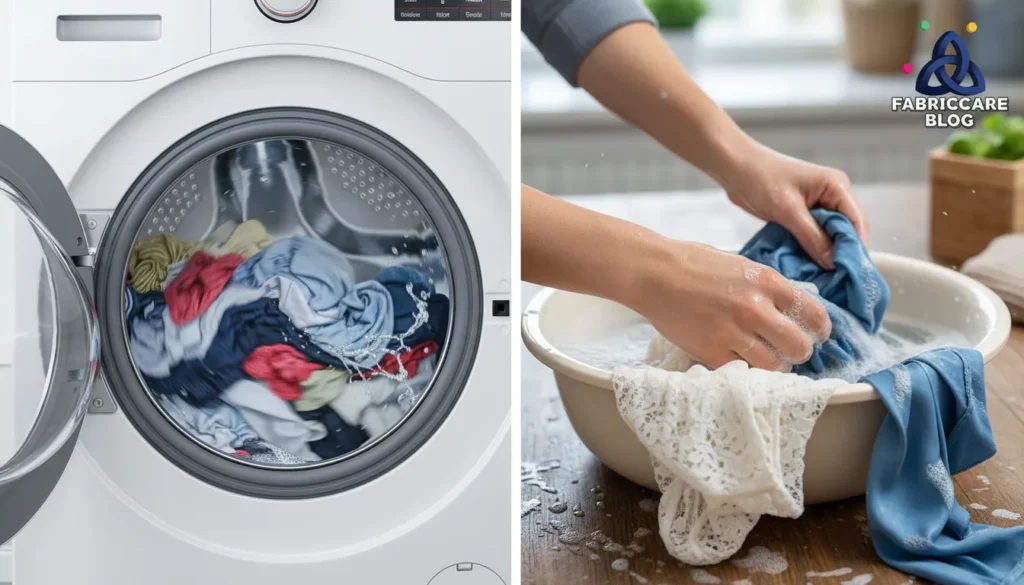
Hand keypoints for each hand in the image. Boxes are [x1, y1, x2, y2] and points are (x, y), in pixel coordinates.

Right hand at [629, 240, 831, 370]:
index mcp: (766, 280)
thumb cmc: (693, 264)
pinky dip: (746, 368)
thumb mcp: (741, 264)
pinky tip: (741, 358)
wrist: (653, 273)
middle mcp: (754, 307)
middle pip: (799, 346)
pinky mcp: (711, 351)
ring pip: (775, 365)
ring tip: (768, 358)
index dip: (820, 329)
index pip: (813, 314)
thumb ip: (767, 285)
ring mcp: (732, 332)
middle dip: (800, 351)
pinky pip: (742, 370)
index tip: (817, 334)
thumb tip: (791, 306)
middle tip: (792, 350)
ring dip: (776, 365)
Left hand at [724, 146, 869, 268]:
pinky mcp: (803, 215)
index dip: (855, 250)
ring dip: (825, 256)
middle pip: (846, 232)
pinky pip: (814, 237)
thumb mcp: (787, 210)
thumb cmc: (760, 178)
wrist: (734, 168)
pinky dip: (811, 251)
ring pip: (830, 237)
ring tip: (821, 280)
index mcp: (837, 187)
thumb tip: (833, 263)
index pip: (857, 224)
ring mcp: (818, 206)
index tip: (849, 276)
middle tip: (835, 283)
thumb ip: (812, 237)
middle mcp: (833, 196)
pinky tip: (806, 268)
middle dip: (840, 256)